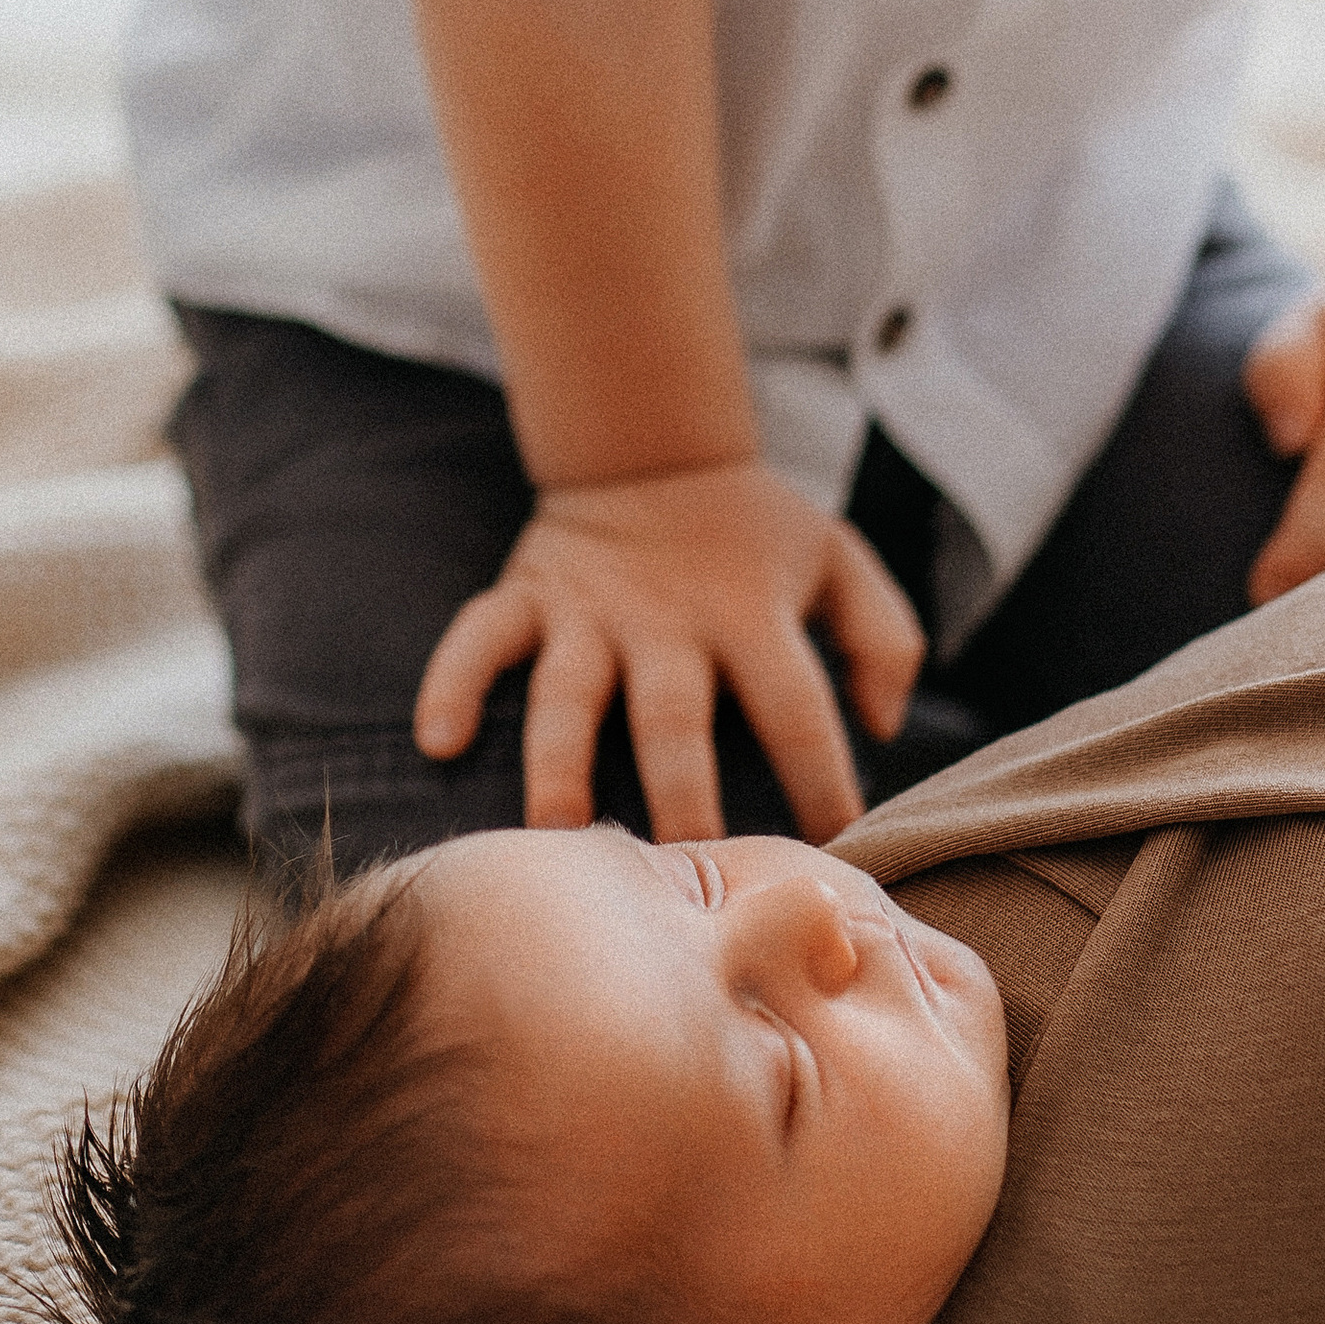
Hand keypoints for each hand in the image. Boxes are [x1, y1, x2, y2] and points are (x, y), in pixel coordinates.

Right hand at [413, 458, 925, 841]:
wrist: (655, 451)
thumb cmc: (755, 533)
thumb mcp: (839, 560)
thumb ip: (884, 638)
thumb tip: (886, 726)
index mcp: (750, 614)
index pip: (796, 706)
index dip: (821, 778)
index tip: (834, 850)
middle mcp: (666, 619)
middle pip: (673, 716)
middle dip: (680, 795)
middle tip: (685, 873)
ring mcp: (588, 610)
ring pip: (567, 693)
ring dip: (558, 764)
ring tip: (555, 834)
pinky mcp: (526, 594)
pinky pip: (478, 637)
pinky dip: (453, 682)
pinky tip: (438, 741)